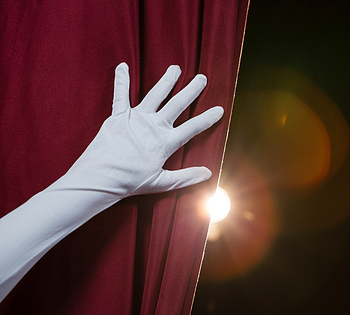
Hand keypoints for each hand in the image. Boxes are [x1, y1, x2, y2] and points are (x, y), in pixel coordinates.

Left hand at [64, 62, 223, 197]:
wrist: (99, 178)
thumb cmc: (130, 182)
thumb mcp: (162, 183)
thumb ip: (186, 177)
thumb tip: (208, 174)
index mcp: (165, 142)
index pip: (192, 127)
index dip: (207, 118)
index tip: (219, 109)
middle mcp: (153, 126)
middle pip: (177, 104)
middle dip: (191, 90)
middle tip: (202, 78)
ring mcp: (136, 119)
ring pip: (156, 95)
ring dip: (167, 81)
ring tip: (175, 68)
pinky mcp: (118, 117)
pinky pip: (121, 95)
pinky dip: (122, 80)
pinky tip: (122, 66)